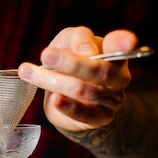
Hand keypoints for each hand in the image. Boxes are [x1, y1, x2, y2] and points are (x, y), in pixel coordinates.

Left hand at [18, 27, 135, 131]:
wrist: (66, 96)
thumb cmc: (68, 61)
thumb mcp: (69, 41)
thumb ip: (78, 39)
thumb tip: (86, 52)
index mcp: (113, 53)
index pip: (122, 45)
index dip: (125, 43)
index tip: (128, 42)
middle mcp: (118, 77)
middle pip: (99, 70)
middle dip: (70, 62)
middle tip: (46, 54)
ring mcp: (112, 100)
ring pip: (83, 90)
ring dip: (53, 81)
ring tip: (29, 72)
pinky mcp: (99, 118)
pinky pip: (84, 113)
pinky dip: (67, 106)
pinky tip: (54, 99)